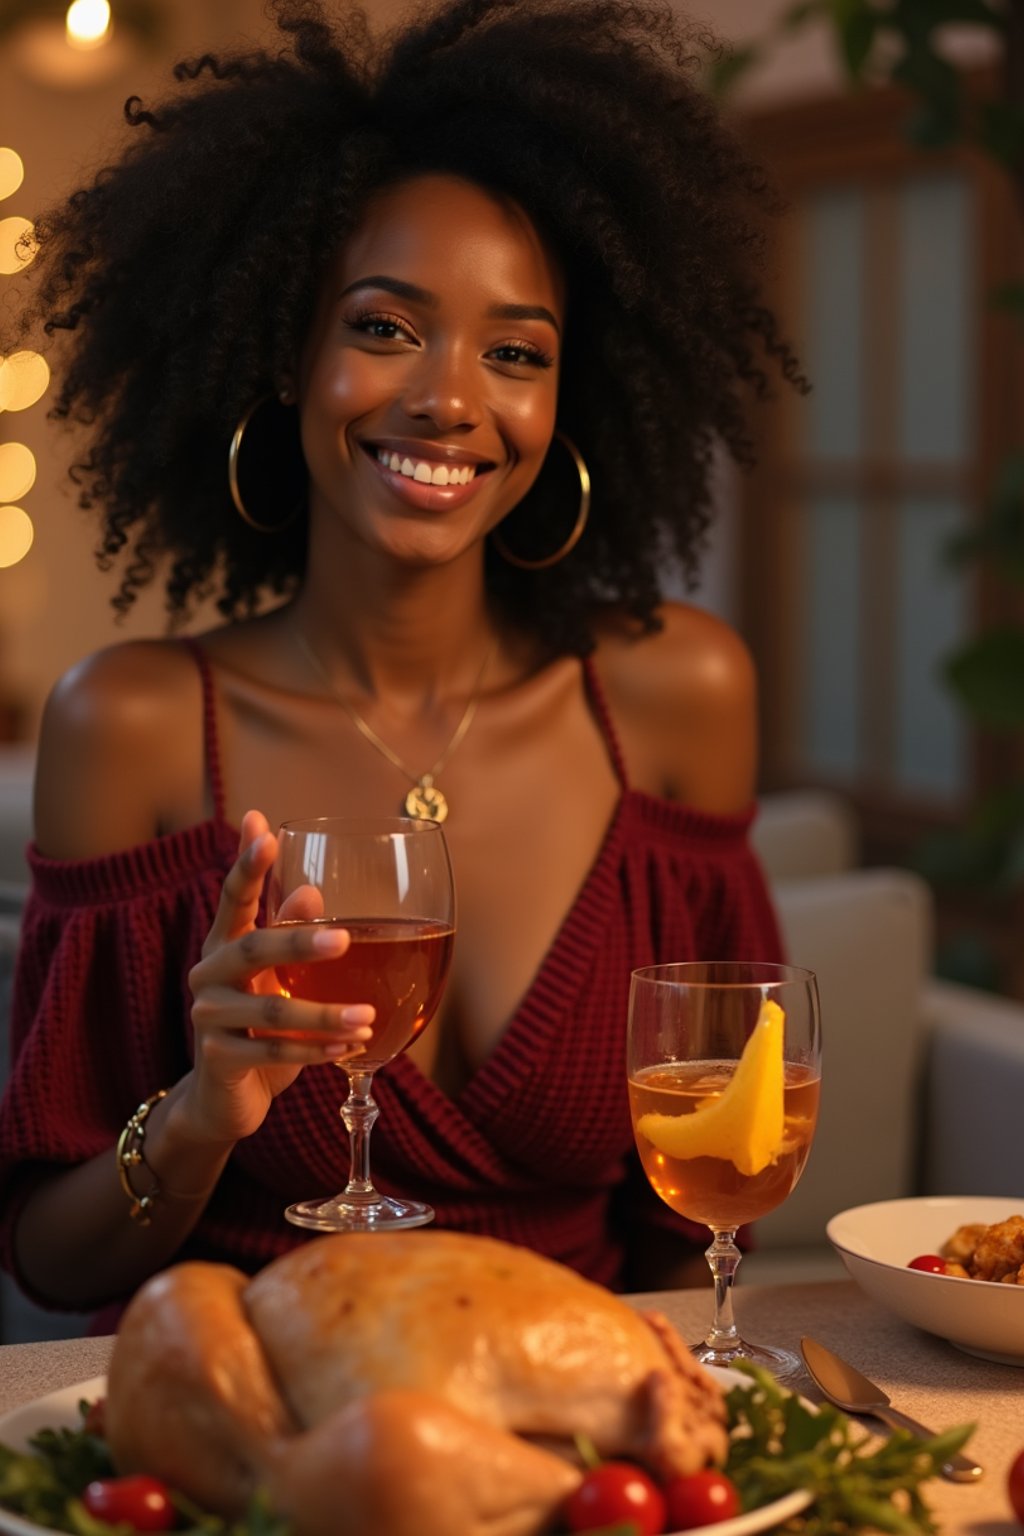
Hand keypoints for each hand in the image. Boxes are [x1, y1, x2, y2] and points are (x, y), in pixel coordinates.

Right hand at [179, 810, 373, 1145]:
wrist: (224, 1097)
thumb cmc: (261, 1024)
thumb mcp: (279, 977)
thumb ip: (291, 934)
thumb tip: (312, 892)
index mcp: (224, 944)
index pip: (234, 897)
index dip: (246, 864)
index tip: (261, 826)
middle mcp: (209, 975)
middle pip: (250, 947)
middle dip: (298, 941)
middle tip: (345, 937)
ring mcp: (208, 1018)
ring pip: (270, 1010)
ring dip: (325, 1015)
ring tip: (367, 1016)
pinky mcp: (219, 1061)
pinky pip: (271, 1052)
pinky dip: (315, 1051)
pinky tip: (350, 1048)